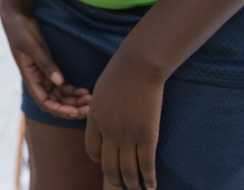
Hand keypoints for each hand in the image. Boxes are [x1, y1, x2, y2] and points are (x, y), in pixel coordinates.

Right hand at [0, 9, 90, 118]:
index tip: (77, 112)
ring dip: (74, 101)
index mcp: (29, 77)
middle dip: (71, 108)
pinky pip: (62, 86)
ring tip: (90, 99)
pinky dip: (72, 91)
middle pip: (55, 103)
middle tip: (90, 107)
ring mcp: (43, 75)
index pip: (45, 102)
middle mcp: (36, 80)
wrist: (16, 17)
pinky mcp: (49, 68)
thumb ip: (45, 64)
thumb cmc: (20, 31)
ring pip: (60, 96)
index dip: (61, 110)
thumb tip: (59, 82)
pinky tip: (84, 91)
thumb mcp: (33, 46)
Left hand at [85, 53, 162, 189]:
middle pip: (108, 166)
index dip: (99, 160)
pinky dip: (149, 179)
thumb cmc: (120, 73)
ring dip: (132, 184)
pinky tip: (151, 186)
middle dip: (114, 180)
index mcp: (94, 120)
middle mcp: (108, 132)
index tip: (106, 162)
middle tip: (120, 185)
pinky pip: (146, 164)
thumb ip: (100, 109)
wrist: (138, 66)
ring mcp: (127, 136)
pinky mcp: (147, 135)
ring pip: (127, 170)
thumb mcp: (101, 92)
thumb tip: (102, 119)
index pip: (92, 151)